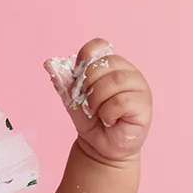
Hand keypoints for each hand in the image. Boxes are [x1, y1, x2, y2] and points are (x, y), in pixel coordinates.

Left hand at [54, 38, 150, 163]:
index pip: (100, 46)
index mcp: (112, 65)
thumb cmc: (91, 120)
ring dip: (97, 99)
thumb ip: (64, 81)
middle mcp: (128, 72)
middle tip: (86, 102)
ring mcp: (139, 87)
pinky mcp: (144, 105)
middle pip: (104, 64)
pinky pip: (121, 101)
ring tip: (96, 112)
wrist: (100, 147)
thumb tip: (49, 64)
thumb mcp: (72, 98)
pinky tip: (110, 120)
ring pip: (114, 82)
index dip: (85, 57)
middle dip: (88, 84)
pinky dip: (108, 112)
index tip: (77, 76)